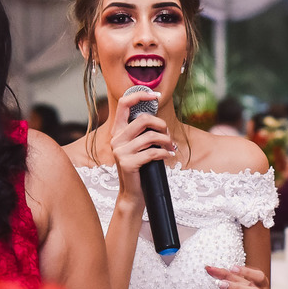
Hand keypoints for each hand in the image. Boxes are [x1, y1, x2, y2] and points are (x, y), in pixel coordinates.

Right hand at [108, 89, 175, 204]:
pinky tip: (168, 156)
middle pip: (143, 119)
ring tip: (171, 148)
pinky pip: (152, 152)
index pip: (124, 103)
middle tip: (168, 135)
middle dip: (161, 125)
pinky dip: (165, 153)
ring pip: (150, 136)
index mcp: (118, 131)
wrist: (133, 193)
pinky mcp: (127, 163)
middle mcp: (116, 139)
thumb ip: (143, 132)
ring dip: (166, 141)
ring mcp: (120, 151)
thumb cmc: (141, 168)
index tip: (155, 95)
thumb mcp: (139, 146)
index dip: (140, 95)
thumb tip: (160, 120)